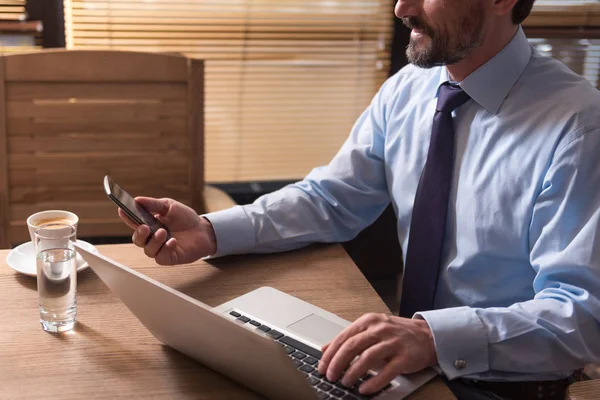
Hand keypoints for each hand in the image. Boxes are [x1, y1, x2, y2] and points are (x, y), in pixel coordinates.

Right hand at [118, 197, 216, 264]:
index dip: (126, 217)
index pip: (134, 222)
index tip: (121, 210)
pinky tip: (173, 241)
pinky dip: (165, 249)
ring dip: (154, 241)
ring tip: (163, 232)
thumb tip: (136, 200)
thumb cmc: (185, 218)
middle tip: (145, 227)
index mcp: (149, 224)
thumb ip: (153, 204)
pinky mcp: (170, 258)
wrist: (203, 230)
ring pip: (148, 250)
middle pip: (138, 240)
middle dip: (139, 234)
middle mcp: (152, 238)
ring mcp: (160, 249)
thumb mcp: (169, 206)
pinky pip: (161, 258)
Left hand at [317, 313, 436, 394]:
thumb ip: (349, 338)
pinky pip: (387, 371)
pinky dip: (373, 381)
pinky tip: (364, 388)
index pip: (344, 337)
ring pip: (367, 357)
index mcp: (369, 321)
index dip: (331, 353)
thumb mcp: (371, 330)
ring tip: (346, 382)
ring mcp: (393, 342)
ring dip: (353, 372)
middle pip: (352, 346)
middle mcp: (380, 329)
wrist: (427, 336)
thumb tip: (325, 349)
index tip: (322, 366)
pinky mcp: (405, 356)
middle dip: (338, 363)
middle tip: (331, 376)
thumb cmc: (397, 334)